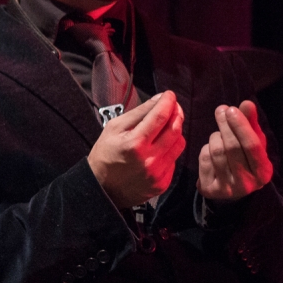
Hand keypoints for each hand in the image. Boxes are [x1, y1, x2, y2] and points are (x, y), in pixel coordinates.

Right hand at [88, 91, 185, 209]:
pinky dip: (170, 148)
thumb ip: (138, 112)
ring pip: (179, 144)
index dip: (168, 101)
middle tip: (173, 105)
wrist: (103, 188)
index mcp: (134, 143)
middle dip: (176, 112)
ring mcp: (158, 173)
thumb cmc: (106, 155)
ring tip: (168, 125)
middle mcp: (149, 159)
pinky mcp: (163, 182)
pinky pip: (174, 159)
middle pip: (174, 129)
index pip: (160, 116)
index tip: (169, 95)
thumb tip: (158, 99)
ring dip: (176, 130)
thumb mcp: (114, 128)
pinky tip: (160, 145)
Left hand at [196, 100, 273, 200]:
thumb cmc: (246, 158)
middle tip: (221, 110)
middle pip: (231, 148)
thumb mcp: (253, 142)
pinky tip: (211, 150)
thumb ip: (251, 123)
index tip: (231, 109)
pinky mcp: (209, 190)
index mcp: (263, 172)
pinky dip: (205, 149)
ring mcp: (227, 189)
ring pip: (216, 152)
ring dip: (215, 137)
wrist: (232, 187)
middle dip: (224, 125)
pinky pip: (204, 160)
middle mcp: (247, 184)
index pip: (252, 146)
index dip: (241, 126)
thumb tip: (247, 103)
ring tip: (219, 134)